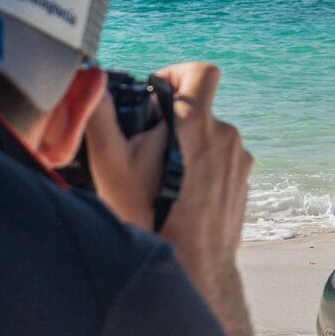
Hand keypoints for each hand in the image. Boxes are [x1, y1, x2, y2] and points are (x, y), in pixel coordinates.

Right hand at [82, 62, 251, 291]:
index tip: (158, 94)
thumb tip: (90, 80)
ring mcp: (239, 161)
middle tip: (149, 148)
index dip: (178, 73)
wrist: (192, 264)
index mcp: (196, 121)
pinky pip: (222, 163)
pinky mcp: (243, 184)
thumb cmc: (149, 214)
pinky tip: (183, 195)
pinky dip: (204, 171)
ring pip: (211, 138)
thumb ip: (99, 114)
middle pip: (201, 109)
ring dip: (189, 148)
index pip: (201, 71)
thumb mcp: (111, 162)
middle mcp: (225, 135)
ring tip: (164, 179)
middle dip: (175, 121)